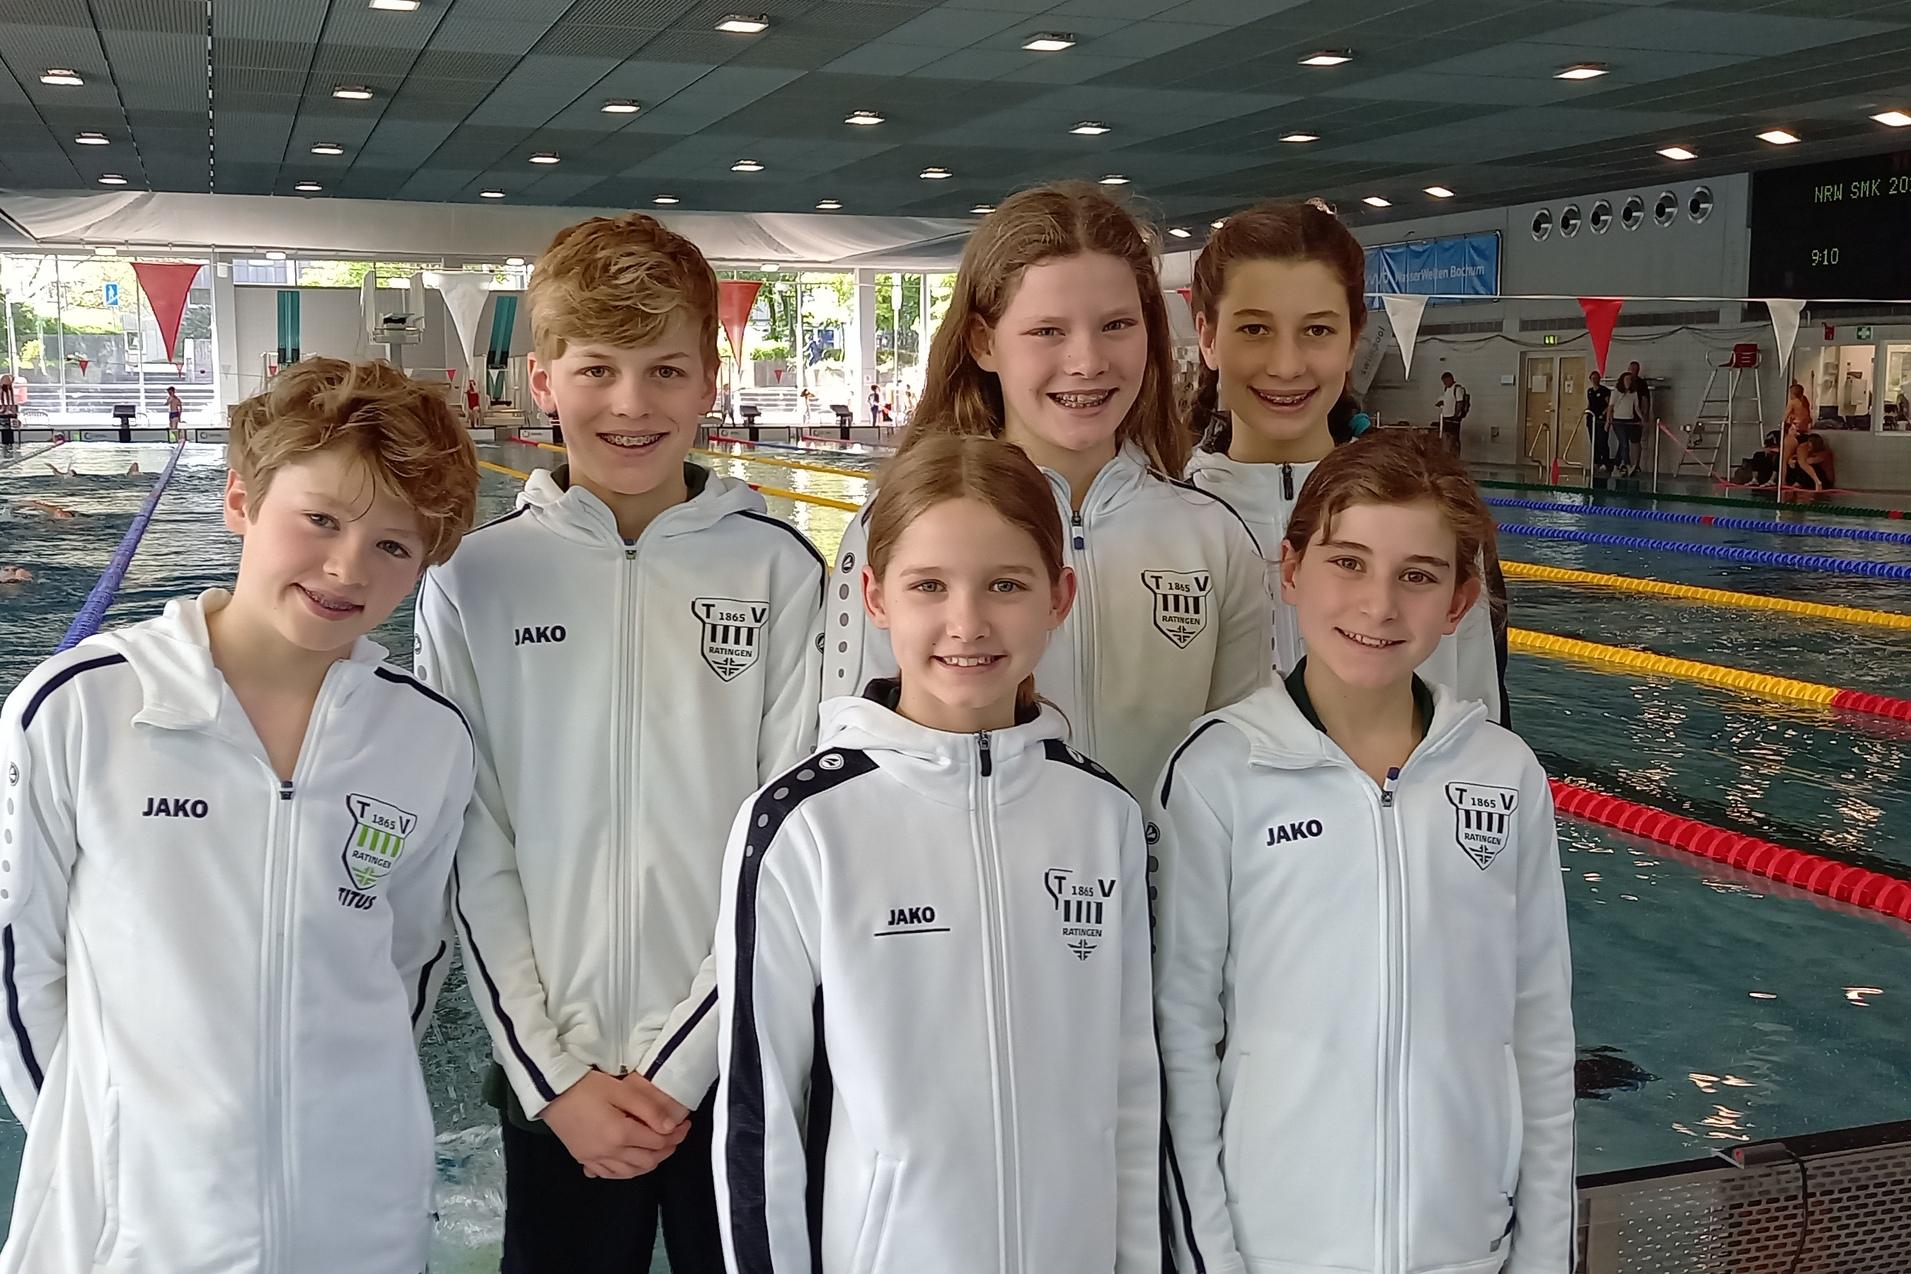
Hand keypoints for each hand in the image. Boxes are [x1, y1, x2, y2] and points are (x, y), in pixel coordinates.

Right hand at [542, 1070, 690, 1178]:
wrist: (550, 1092)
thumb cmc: (584, 1087)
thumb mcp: (620, 1090)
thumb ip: (647, 1109)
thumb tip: (669, 1126)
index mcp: (619, 1134)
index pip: (657, 1142)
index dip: (676, 1134)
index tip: (685, 1125)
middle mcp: (608, 1152)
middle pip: (647, 1161)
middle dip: (667, 1150)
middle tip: (676, 1136)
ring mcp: (594, 1158)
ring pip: (630, 1172)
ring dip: (649, 1163)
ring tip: (658, 1148)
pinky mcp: (583, 1158)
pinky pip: (610, 1174)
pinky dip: (626, 1170)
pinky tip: (631, 1161)